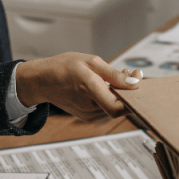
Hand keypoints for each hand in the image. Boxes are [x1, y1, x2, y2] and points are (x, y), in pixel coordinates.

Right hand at [15, 53, 142, 120]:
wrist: (42, 80)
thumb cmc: (64, 67)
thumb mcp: (91, 62)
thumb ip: (114, 75)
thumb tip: (134, 83)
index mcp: (89, 89)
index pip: (118, 107)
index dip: (132, 98)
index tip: (136, 80)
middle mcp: (89, 107)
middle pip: (119, 107)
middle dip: (128, 91)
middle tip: (130, 72)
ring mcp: (87, 114)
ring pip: (113, 108)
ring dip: (119, 94)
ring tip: (116, 75)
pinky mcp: (86, 116)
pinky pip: (105, 108)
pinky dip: (110, 98)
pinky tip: (107, 85)